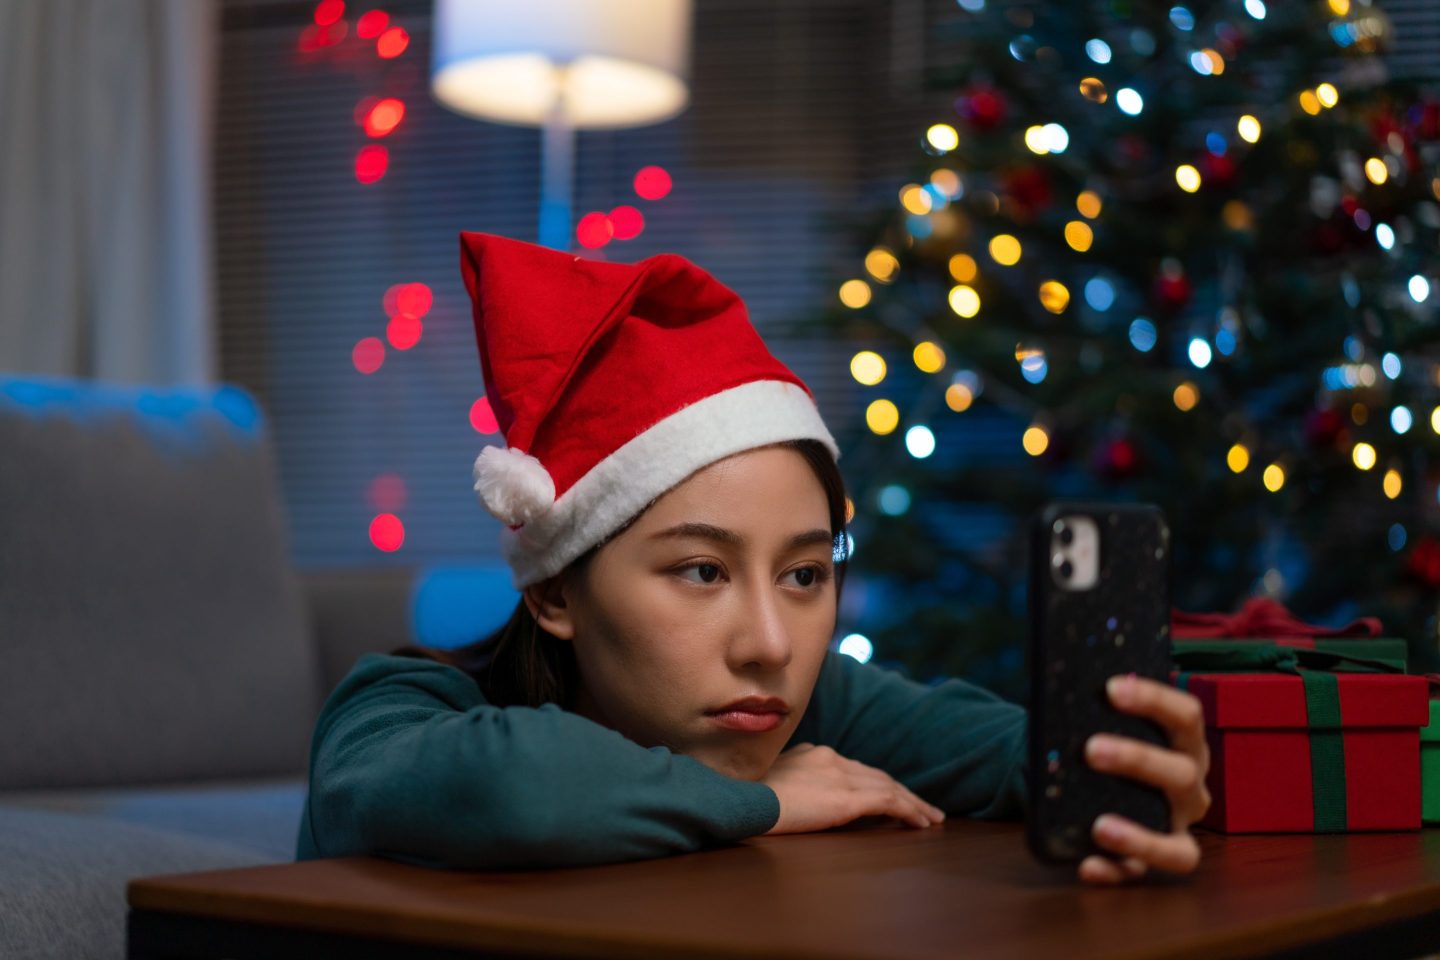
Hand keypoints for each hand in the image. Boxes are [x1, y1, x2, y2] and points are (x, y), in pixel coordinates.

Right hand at [760, 742, 945, 834]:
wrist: (740, 800)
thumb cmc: (744, 797)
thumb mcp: (770, 783)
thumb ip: (790, 783)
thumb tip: (797, 796)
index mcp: (812, 753)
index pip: (855, 768)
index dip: (877, 782)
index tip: (891, 795)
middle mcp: (831, 757)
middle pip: (877, 775)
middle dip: (902, 791)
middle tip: (924, 808)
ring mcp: (840, 775)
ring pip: (889, 787)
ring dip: (913, 803)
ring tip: (931, 818)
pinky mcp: (847, 798)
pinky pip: (889, 803)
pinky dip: (909, 811)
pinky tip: (922, 824)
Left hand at [1078, 673, 1211, 884]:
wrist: (1093, 780)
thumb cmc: (1106, 739)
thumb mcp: (1107, 721)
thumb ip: (1095, 709)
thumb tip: (1059, 687)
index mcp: (1185, 744)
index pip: (1186, 716)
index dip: (1153, 699)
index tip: (1110, 688)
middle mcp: (1191, 789)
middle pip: (1183, 773)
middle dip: (1138, 760)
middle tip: (1090, 749)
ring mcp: (1176, 829)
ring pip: (1178, 847)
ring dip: (1140, 837)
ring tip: (1100, 827)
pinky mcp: (1149, 861)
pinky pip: (1138, 875)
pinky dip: (1112, 871)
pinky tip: (1086, 865)